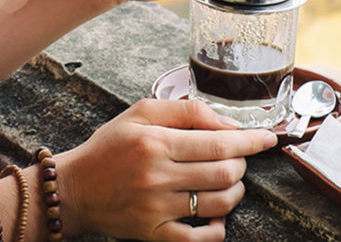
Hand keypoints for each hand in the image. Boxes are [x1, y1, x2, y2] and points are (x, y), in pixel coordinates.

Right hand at [57, 99, 276, 240]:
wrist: (74, 189)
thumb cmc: (109, 147)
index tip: (267, 139)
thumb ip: (186, 111)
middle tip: (238, 158)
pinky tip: (215, 216)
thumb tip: (228, 124)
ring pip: (217, 204)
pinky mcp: (153, 233)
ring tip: (228, 181)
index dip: (250, 142)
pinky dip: (217, 229)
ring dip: (234, 192)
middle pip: (223, 173)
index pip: (219, 143)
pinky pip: (198, 239)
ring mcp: (156, 208)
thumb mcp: (141, 113)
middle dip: (241, 164)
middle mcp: (157, 176)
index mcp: (156, 142)